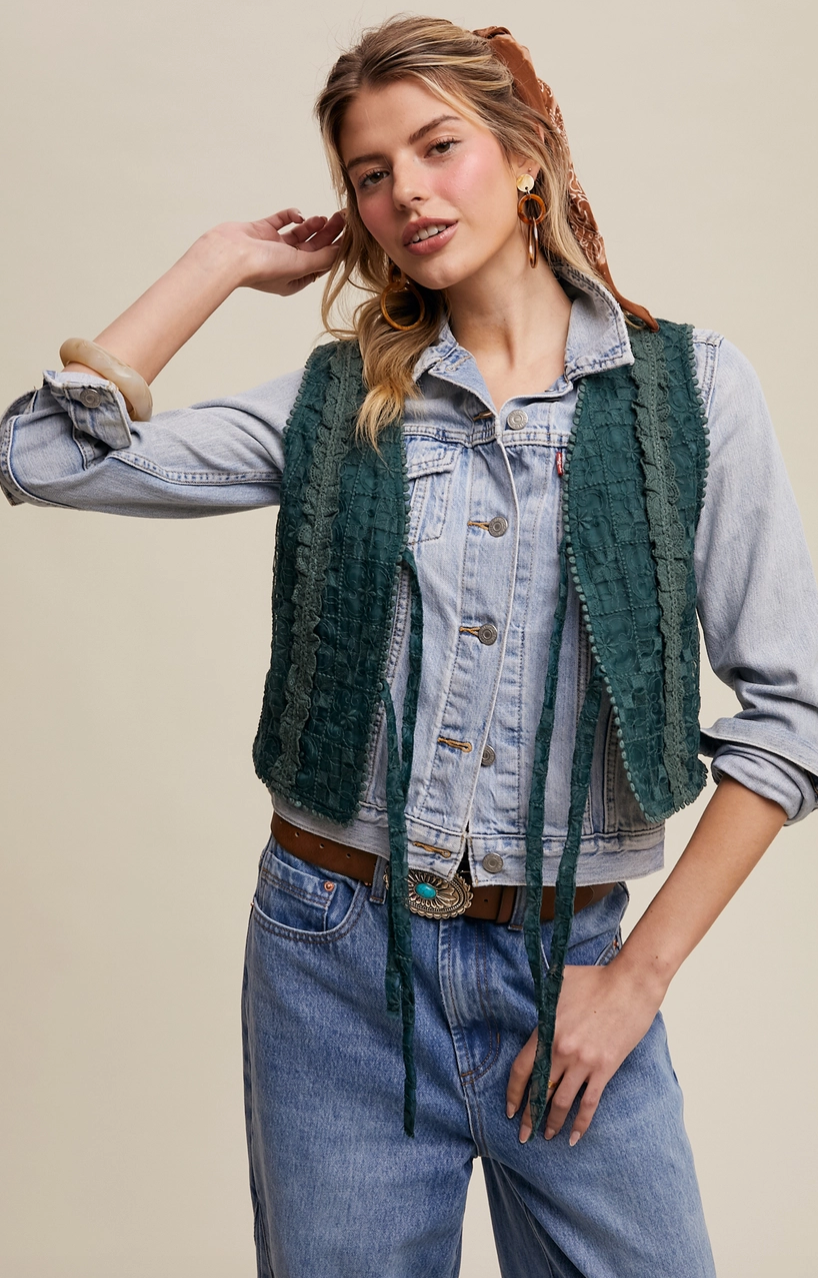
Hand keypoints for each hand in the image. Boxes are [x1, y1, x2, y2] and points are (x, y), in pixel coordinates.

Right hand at [213, 208, 344, 296]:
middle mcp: (284, 264)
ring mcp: (273, 247)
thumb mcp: (300, 265)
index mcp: (294, 278)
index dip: (336, 249)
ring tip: (325, 217)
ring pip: (299, 233)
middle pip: (313, 247)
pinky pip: (281, 221)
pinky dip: (291, 216)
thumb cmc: (262, 267)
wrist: (229, 255)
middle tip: (342, 218)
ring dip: (313, 225)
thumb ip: (321, 258)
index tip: (350, 235)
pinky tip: (299, 214)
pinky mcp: (262, 231)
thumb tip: (339, 252)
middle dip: (328, 233)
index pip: (321, 263)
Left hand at [506, 958, 662, 1145]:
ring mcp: (584, 1061)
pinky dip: (581, 1123)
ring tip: (547, 1137)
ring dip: (553, 1123)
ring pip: (562, 1102)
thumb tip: (531, 994)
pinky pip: (590, 1103)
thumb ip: (542, 995)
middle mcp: (562, 1050)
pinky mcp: (605, 1068)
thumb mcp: (559, 982)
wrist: (630, 983)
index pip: (522, 1069)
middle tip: (522, 1136)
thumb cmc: (595, 978)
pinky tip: (574, 1137)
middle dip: (529, 1117)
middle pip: (539, 1090)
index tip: (510, 1109)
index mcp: (546, 1030)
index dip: (514, 1093)